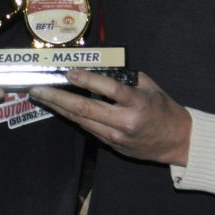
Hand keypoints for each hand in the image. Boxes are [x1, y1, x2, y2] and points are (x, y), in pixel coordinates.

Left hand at [30, 70, 191, 165]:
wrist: (177, 142)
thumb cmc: (165, 110)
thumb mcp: (151, 88)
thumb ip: (128, 78)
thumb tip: (104, 68)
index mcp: (138, 104)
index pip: (109, 90)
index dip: (87, 81)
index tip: (69, 72)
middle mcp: (124, 122)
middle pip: (85, 109)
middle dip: (58, 98)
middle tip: (38, 89)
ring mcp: (116, 137)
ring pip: (81, 121)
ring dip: (58, 108)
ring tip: (41, 97)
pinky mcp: (112, 145)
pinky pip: (88, 128)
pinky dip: (72, 117)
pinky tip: (59, 108)